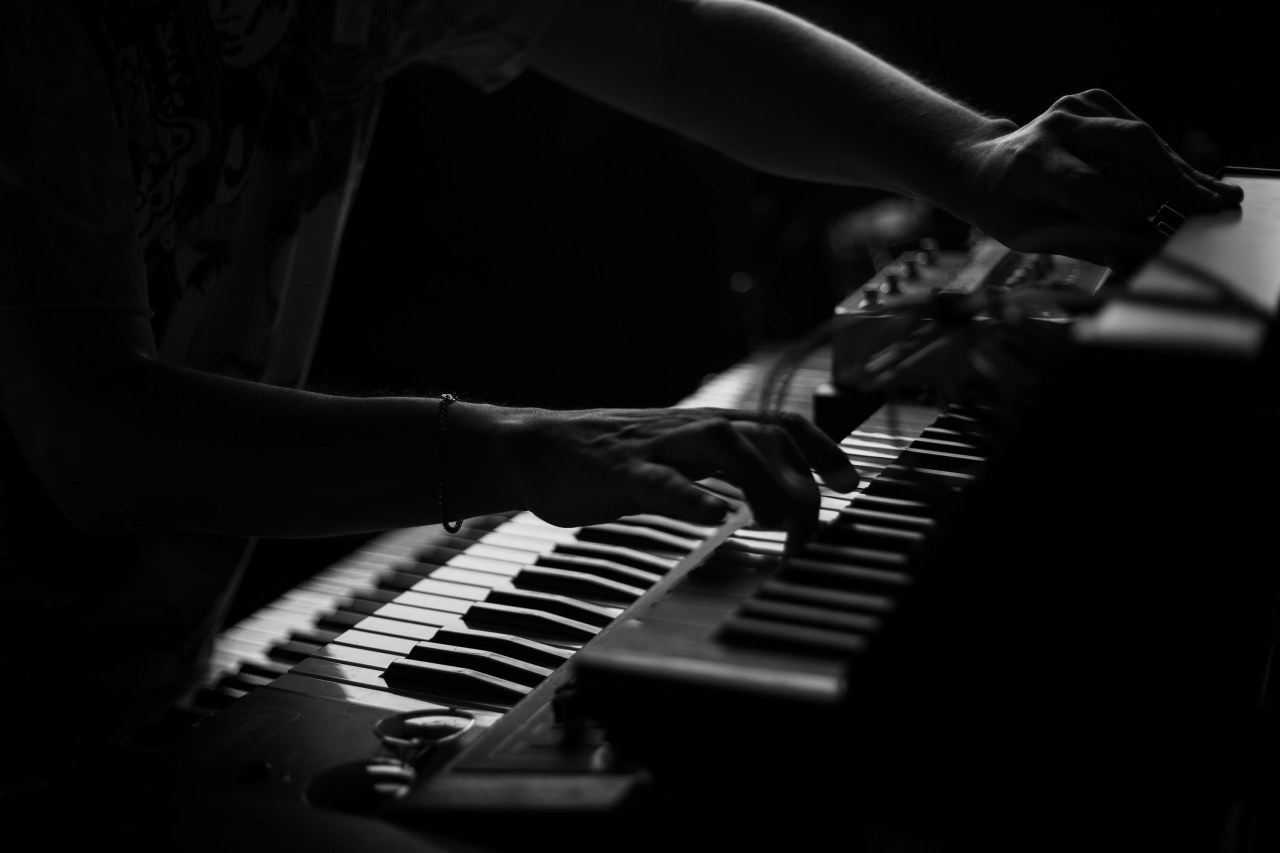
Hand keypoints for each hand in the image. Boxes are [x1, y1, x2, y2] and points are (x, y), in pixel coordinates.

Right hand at [513, 406, 860, 550]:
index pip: (781, 424)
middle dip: (799, 479)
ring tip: (773, 522)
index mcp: (707, 426)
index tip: (848, 482)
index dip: (821, 448)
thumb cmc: (611, 461)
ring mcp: (658, 445)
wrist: (538, 449)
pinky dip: (693, 498)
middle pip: (765, 434)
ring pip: (724, 444)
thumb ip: (723, 474)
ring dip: (761, 482)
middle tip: (809, 528)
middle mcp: (692, 427)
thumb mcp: (678, 461)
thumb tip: (774, 500)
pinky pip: (663, 480)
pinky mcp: (621, 470)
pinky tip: (715, 518)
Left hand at [952, 89, 1242, 266]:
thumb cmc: (1004, 207)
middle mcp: (1055, 128)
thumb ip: (1081, 242)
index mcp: (1032, 164)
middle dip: (1173, 179)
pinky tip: (1175, 180)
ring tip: (1208, 197)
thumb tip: (1132, 258)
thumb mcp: (1029, 235)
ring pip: (1142, 135)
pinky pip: (1137, 129)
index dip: (1127, 215)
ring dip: (1176, 169)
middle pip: (1131, 144)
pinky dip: (1159, 157)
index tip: (1156, 240)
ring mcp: (1074, 108)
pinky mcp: (1092, 101)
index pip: (1091, 188)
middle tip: (1207, 207)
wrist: (980, 166)